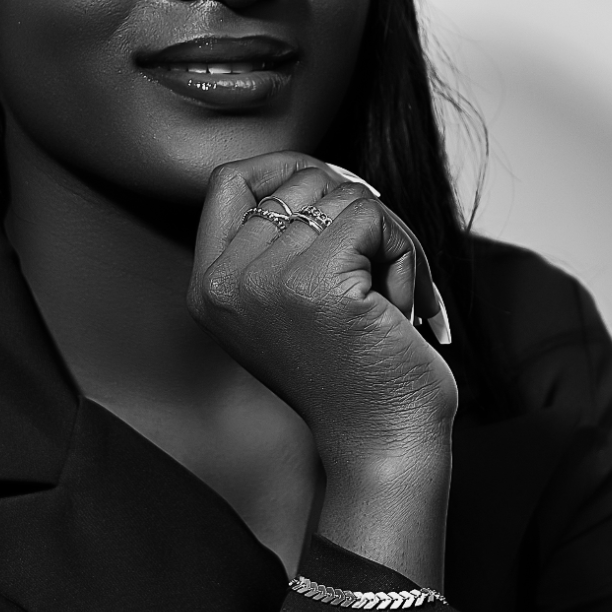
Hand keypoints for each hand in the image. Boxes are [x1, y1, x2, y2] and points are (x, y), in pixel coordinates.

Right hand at [187, 153, 457, 585]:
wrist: (380, 444)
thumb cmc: (352, 375)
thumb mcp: (287, 307)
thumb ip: (277, 245)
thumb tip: (318, 169)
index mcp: (208, 288)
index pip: (228, 180)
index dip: (284, 168)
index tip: (332, 192)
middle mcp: (224, 283)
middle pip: (298, 181)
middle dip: (354, 211)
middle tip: (375, 270)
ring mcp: (264, 282)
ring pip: (342, 196)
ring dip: (386, 237)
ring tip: (385, 296)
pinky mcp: (314, 284)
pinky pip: (371, 217)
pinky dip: (403, 252)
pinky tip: (399, 304)